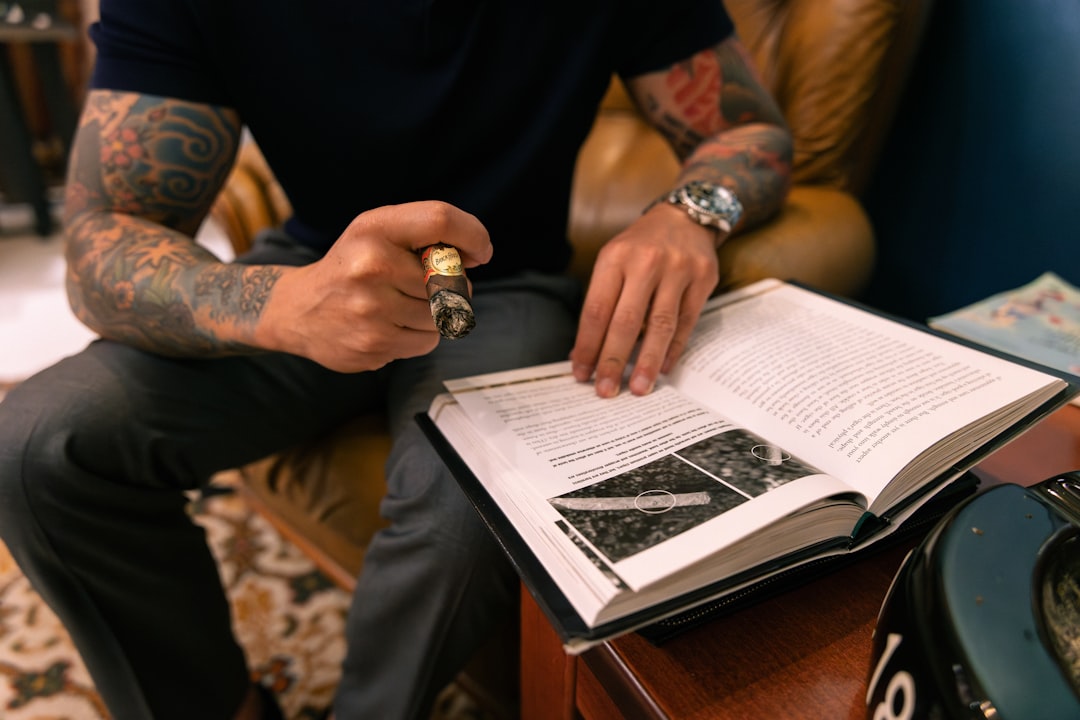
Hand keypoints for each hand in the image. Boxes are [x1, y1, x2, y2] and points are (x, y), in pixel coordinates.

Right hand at [257, 201, 490, 371]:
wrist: (298, 310)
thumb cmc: (353, 267)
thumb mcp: (377, 235)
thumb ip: (424, 235)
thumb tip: (476, 255)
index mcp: (374, 228)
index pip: (440, 219)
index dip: (473, 235)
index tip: (482, 252)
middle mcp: (371, 264)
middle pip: (450, 278)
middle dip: (452, 285)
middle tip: (429, 285)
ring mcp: (371, 307)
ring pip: (442, 314)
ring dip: (435, 313)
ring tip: (404, 306)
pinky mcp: (374, 343)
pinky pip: (428, 341)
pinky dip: (421, 335)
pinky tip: (394, 325)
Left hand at [569, 204, 718, 396]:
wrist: (684, 217)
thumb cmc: (641, 246)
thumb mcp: (613, 261)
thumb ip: (602, 302)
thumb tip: (585, 351)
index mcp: (615, 258)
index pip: (597, 310)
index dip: (587, 345)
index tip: (581, 372)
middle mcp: (646, 262)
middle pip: (625, 321)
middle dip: (613, 360)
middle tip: (606, 390)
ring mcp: (677, 270)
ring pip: (659, 325)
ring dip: (647, 361)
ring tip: (638, 387)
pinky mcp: (703, 279)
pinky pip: (686, 322)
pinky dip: (673, 348)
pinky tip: (662, 367)